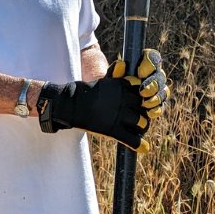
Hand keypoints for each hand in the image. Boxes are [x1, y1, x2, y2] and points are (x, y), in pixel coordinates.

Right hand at [37, 70, 151, 151]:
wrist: (69, 103)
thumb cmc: (85, 92)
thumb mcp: (104, 81)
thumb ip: (117, 79)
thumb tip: (123, 65)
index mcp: (125, 87)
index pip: (145, 95)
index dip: (144, 102)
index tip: (140, 106)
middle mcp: (126, 100)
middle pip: (145, 109)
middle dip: (144, 115)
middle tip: (140, 121)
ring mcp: (120, 115)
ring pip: (142, 123)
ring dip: (142, 128)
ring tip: (138, 132)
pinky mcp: (113, 129)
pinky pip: (132, 139)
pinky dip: (139, 144)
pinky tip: (143, 148)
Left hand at [109, 49, 167, 121]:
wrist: (107, 101)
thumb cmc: (111, 84)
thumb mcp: (109, 78)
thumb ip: (114, 71)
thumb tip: (121, 64)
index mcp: (143, 64)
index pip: (152, 58)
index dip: (149, 64)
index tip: (140, 73)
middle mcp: (152, 75)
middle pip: (160, 76)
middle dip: (153, 84)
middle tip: (142, 91)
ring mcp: (156, 90)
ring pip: (163, 91)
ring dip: (155, 98)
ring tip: (145, 103)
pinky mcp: (155, 104)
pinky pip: (160, 106)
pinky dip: (156, 109)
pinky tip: (149, 112)